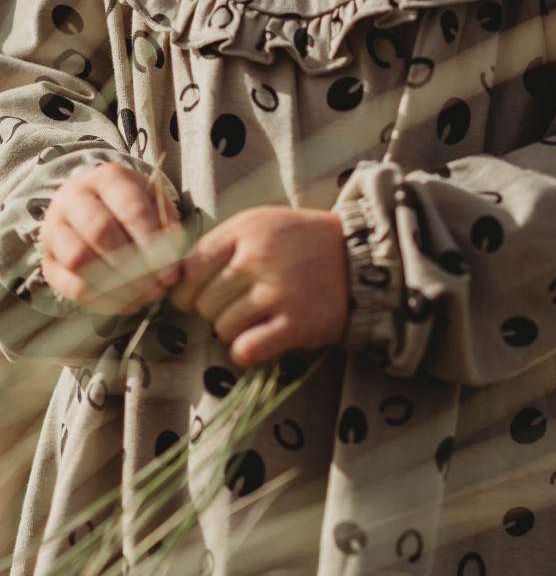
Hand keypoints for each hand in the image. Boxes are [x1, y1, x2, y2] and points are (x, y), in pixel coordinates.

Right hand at [40, 163, 181, 313]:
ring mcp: (55, 230)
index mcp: (107, 179)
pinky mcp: (49, 261)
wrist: (94, 210)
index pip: (130, 209)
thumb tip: (175, 254)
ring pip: (80, 260)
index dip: (153, 243)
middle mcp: (73, 199)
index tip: (171, 269)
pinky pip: (71, 286)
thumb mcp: (155, 204)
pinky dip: (103, 300)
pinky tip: (130, 304)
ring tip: (146, 296)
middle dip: (135, 266)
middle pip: (100, 232)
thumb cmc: (133, 207)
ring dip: (118, 285)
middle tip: (160, 287)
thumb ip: (168, 224)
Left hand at [171, 206, 349, 366]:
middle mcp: (258, 258)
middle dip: (217, 310)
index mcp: (244, 230)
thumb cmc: (303, 243)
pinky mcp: (298, 323)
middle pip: (203, 304)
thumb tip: (173, 283)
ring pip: (222, 329)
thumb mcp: (260, 225)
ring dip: (236, 330)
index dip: (188, 290)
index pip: (187, 271)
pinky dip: (249, 350)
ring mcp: (279, 292)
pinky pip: (247, 350)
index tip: (205, 295)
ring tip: (262, 317)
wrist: (363, 258)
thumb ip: (218, 246)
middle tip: (243, 305)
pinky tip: (264, 339)